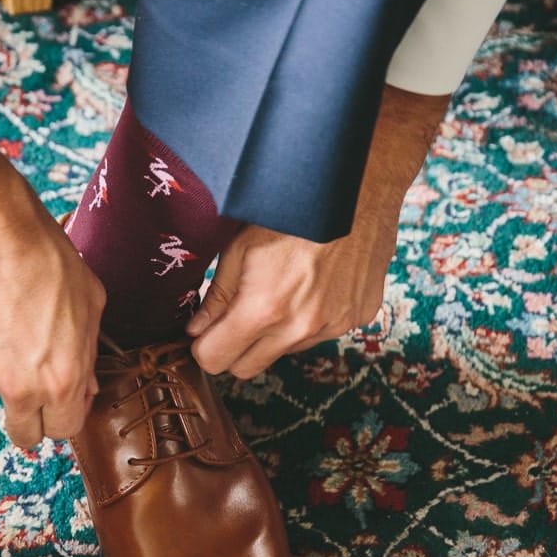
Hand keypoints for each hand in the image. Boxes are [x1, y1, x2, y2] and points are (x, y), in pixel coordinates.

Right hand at [0, 126, 104, 449]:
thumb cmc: (47, 259)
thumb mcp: (91, 305)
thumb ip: (87, 355)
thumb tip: (83, 387)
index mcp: (60, 381)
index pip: (63, 430)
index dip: (63, 415)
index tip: (57, 405)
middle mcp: (18, 389)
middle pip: (23, 434)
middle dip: (30, 419)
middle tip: (27, 385)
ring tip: (1, 314)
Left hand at [185, 223, 394, 378]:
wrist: (358, 188)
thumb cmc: (292, 210)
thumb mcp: (240, 246)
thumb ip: (217, 295)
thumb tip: (197, 329)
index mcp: (263, 310)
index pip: (215, 360)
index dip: (204, 346)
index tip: (205, 332)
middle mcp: (300, 328)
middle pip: (247, 368)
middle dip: (234, 347)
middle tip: (236, 314)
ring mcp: (333, 326)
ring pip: (285, 351)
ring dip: (276, 332)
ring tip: (284, 287)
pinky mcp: (357, 317)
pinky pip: (322, 334)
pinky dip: (312, 318)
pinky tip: (316, 283)